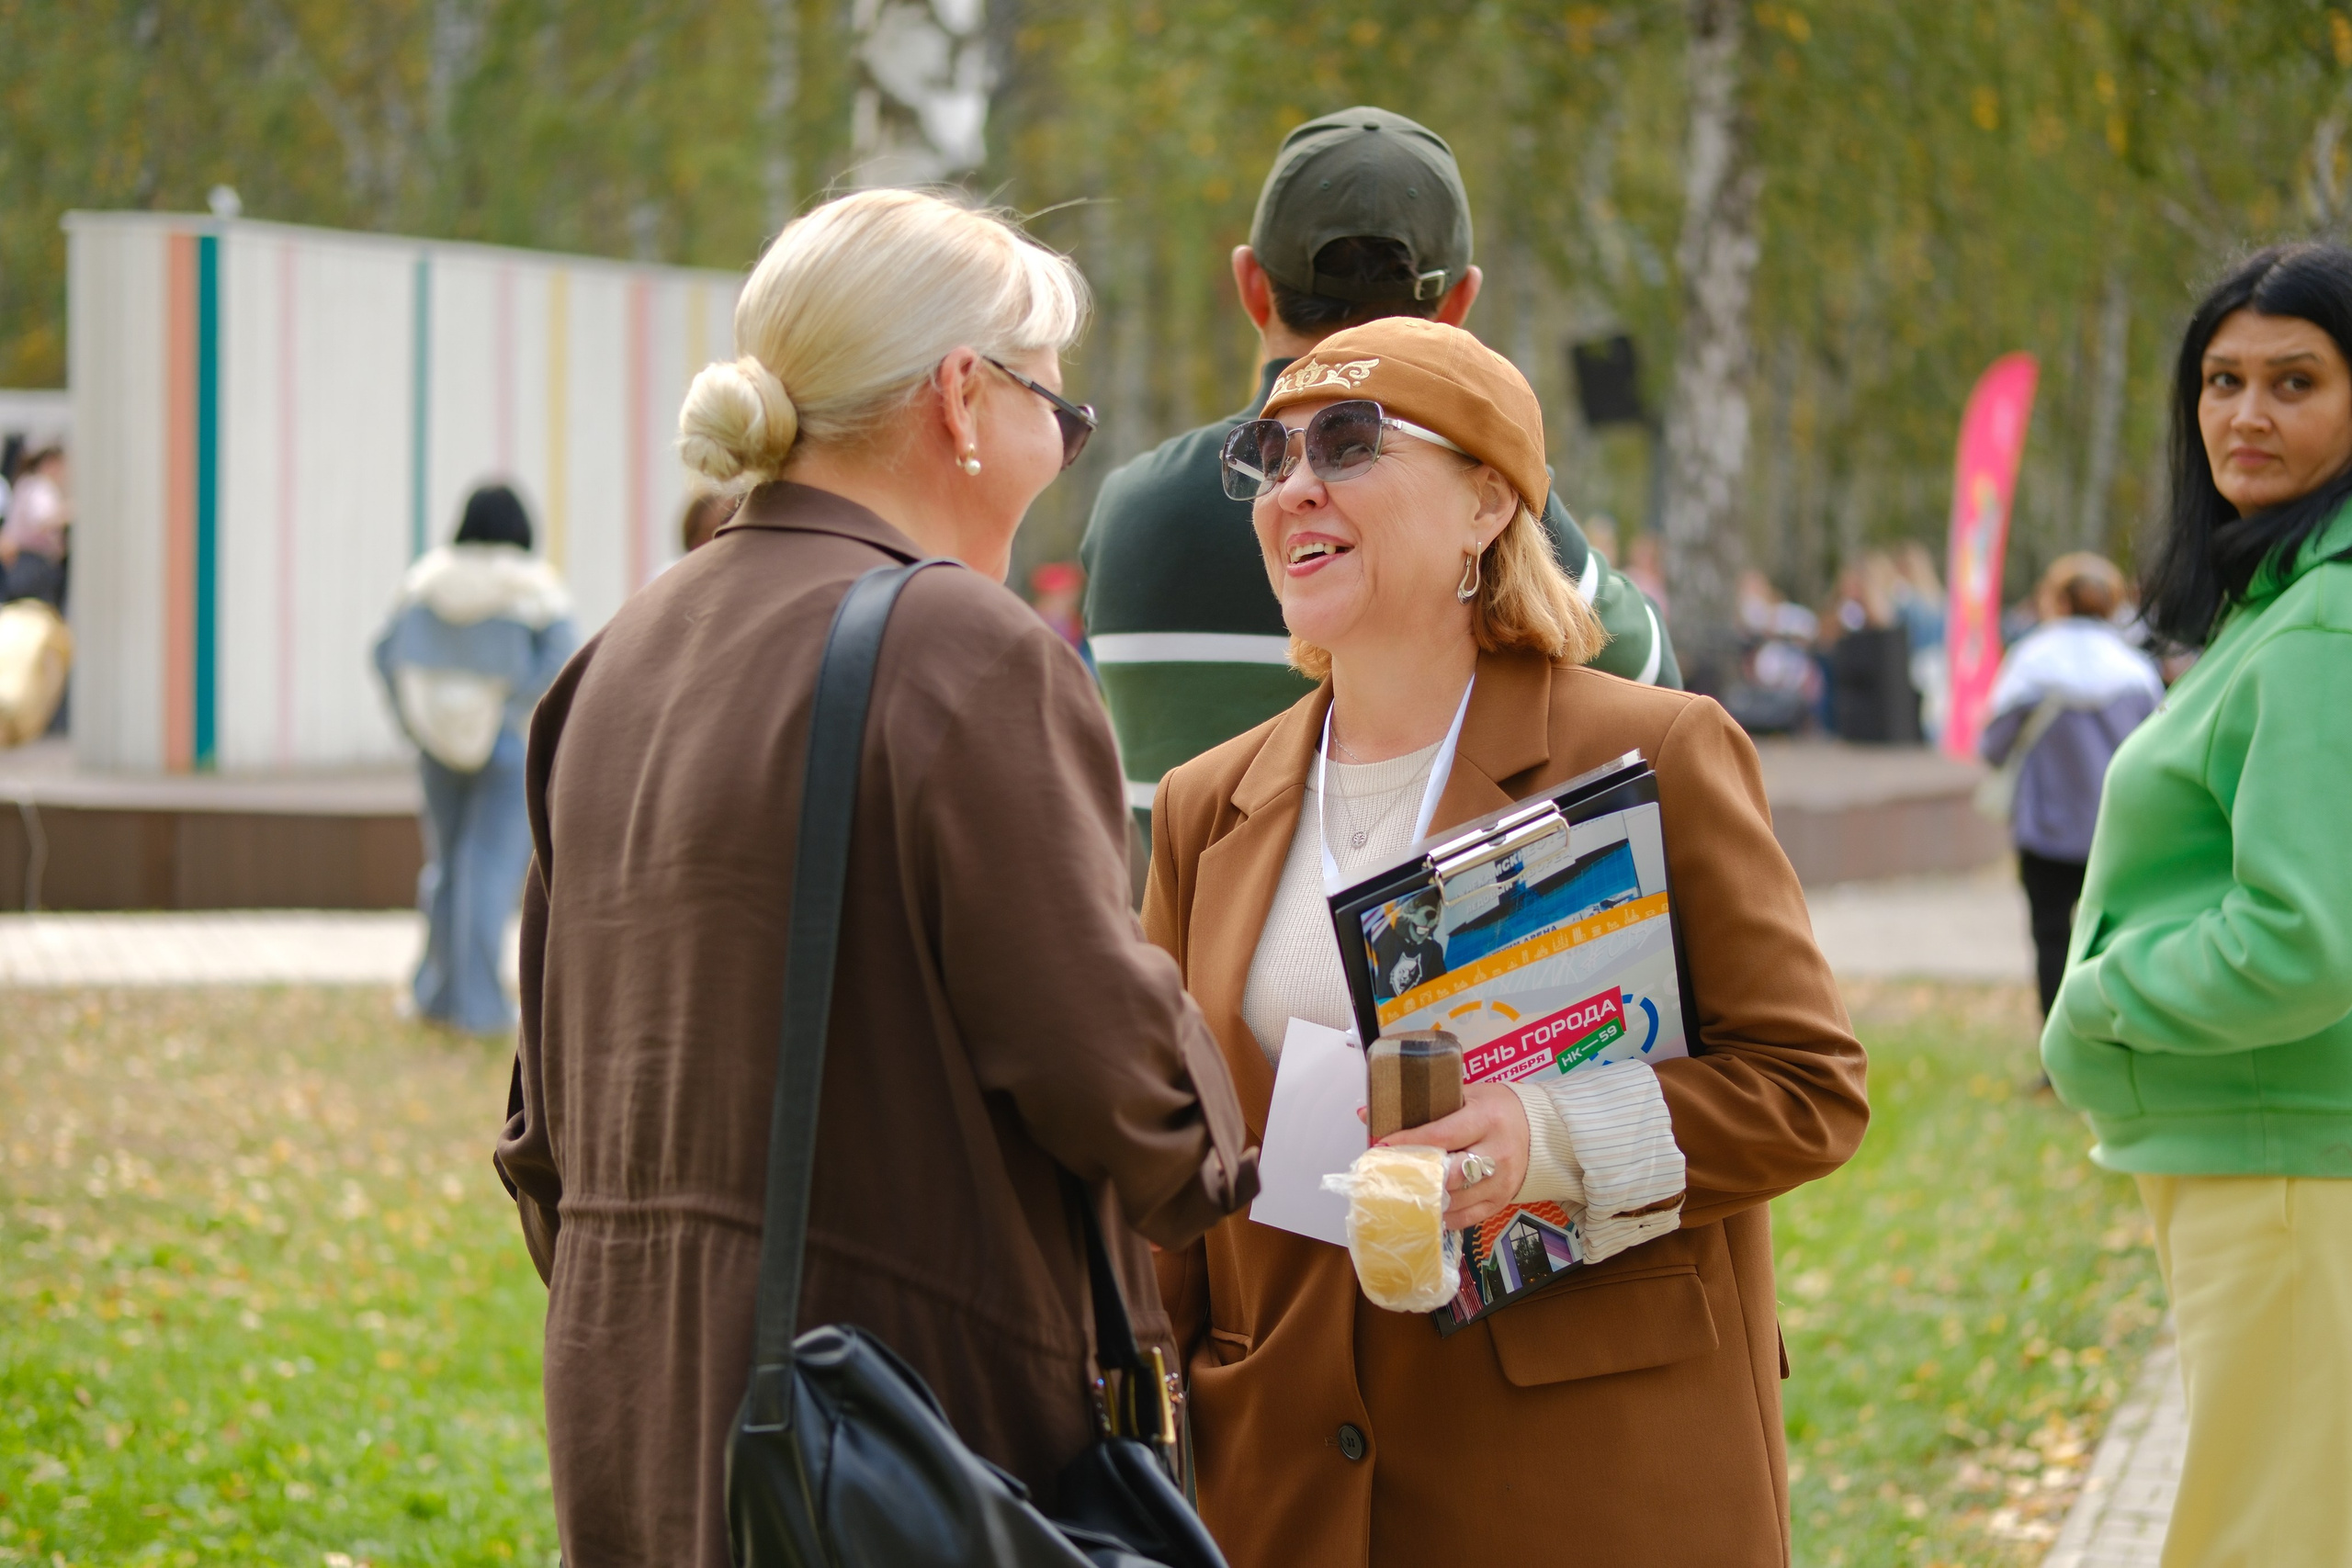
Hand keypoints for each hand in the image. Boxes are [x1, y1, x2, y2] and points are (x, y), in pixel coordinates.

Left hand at [1378, 1081, 1527, 1229]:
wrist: (1540, 1129)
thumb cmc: (1496, 1108)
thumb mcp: (1467, 1095)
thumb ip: (1425, 1106)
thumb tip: (1367, 1113)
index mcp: (1487, 1119)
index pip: (1442, 1135)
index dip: (1409, 1143)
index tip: (1382, 1147)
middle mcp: (1497, 1153)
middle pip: (1450, 1174)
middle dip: (1416, 1176)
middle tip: (1388, 1175)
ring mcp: (1501, 1182)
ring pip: (1456, 1199)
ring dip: (1426, 1199)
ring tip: (1400, 1194)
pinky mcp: (1501, 1201)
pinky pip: (1467, 1217)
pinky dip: (1443, 1216)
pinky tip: (1425, 1209)